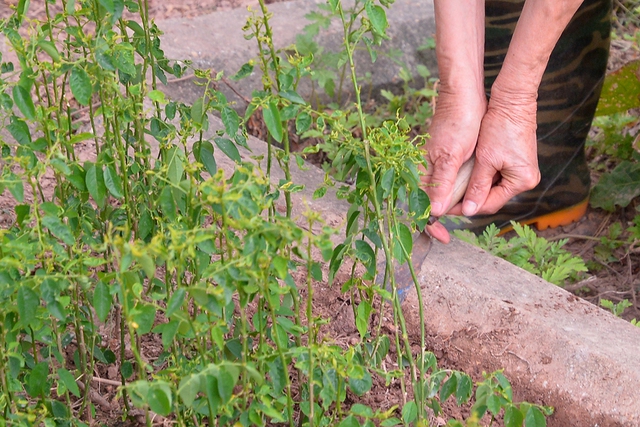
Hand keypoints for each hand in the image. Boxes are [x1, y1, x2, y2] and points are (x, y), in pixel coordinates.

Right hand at [422, 88, 486, 217]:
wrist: (466, 95)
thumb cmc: (457, 121)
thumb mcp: (451, 155)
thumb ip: (442, 183)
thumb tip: (435, 212)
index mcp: (421, 171)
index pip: (421, 206)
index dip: (431, 225)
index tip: (444, 238)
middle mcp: (427, 172)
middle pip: (433, 204)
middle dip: (447, 216)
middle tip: (465, 221)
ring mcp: (439, 166)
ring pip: (445, 195)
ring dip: (458, 204)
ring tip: (473, 208)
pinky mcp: (450, 160)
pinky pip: (453, 182)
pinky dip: (463, 191)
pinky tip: (474, 192)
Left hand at [460, 87, 540, 216]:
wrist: (513, 101)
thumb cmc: (500, 127)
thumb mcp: (486, 159)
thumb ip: (476, 187)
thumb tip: (468, 211)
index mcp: (522, 181)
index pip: (490, 204)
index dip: (467, 207)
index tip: (447, 207)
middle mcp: (526, 179)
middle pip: (492, 197)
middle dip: (469, 199)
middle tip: (447, 200)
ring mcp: (522, 171)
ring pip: (492, 188)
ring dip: (474, 188)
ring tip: (452, 189)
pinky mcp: (517, 162)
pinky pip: (496, 176)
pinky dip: (481, 177)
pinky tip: (465, 177)